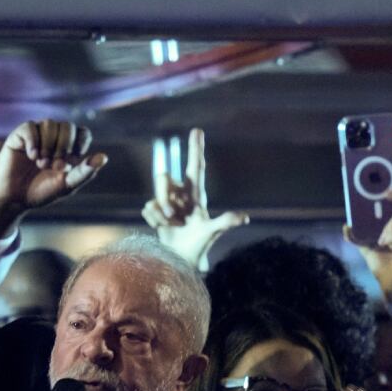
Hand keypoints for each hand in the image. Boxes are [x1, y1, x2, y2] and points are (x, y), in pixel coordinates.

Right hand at [0, 120, 108, 238]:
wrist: (15, 199)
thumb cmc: (42, 191)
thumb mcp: (67, 185)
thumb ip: (84, 172)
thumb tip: (103, 158)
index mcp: (69, 148)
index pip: (82, 133)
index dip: (80, 144)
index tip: (72, 160)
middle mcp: (54, 138)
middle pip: (68, 126)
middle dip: (64, 146)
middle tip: (55, 166)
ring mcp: (37, 135)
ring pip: (50, 124)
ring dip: (48, 146)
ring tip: (41, 164)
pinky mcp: (19, 136)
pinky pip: (30, 127)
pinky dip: (33, 142)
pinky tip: (32, 157)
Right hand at [140, 128, 247, 270]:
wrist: (183, 259)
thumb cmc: (200, 245)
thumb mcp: (212, 232)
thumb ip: (226, 222)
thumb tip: (244, 217)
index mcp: (196, 195)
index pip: (196, 167)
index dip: (196, 149)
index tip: (197, 130)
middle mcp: (182, 194)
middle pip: (164, 179)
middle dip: (165, 198)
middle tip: (174, 218)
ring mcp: (168, 202)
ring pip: (155, 195)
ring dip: (160, 213)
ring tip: (172, 225)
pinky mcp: (157, 210)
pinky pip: (147, 207)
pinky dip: (153, 219)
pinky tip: (163, 227)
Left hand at [346, 189, 391, 303]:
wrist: (389, 288)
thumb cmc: (383, 265)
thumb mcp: (367, 247)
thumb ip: (358, 236)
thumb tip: (346, 226)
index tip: (387, 189)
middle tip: (381, 212)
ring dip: (389, 227)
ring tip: (382, 239)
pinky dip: (390, 238)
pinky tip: (384, 243)